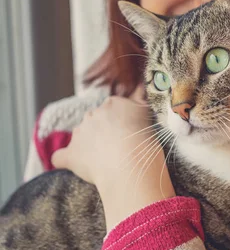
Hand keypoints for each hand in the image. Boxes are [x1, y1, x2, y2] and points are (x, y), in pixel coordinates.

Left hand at [52, 87, 175, 230]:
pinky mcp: (72, 155)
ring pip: (80, 136)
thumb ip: (141, 99)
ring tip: (103, 160)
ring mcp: (80, 134)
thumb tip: (141, 85)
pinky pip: (60, 157)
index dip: (120, 121)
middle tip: (118, 147)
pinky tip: (67, 163)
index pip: (113, 108)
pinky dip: (63, 160)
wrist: (131, 163)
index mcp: (113, 104)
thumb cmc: (145, 140)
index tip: (128, 131)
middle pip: (95, 119)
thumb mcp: (148, 113)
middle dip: (102, 131)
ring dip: (87, 144)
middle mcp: (94, 115)